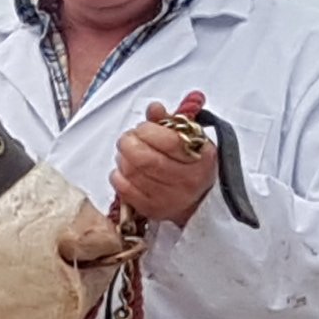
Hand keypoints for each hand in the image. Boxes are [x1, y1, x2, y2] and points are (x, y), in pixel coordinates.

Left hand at [113, 93, 218, 225]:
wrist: (198, 197)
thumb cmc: (191, 163)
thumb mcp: (188, 138)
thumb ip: (169, 121)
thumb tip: (154, 108)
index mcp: (201, 157)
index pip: (169, 141)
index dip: (148, 131)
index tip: (142, 127)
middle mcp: (188, 180)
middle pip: (146, 159)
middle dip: (129, 143)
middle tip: (127, 138)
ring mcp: (171, 198)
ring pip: (133, 174)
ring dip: (122, 158)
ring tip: (126, 153)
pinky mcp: (154, 210)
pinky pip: (125, 191)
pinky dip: (117, 176)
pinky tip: (123, 170)